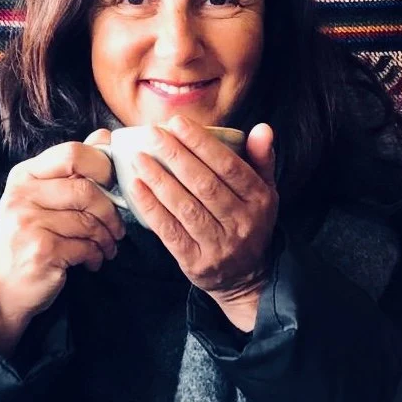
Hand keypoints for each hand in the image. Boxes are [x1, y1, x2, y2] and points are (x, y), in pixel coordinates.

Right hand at [0, 133, 122, 353]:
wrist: (2, 288)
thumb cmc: (31, 238)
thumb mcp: (43, 198)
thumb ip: (72, 168)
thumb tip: (104, 137)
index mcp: (25, 175)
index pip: (72, 153)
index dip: (102, 166)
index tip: (113, 186)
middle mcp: (22, 195)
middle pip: (86, 188)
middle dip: (111, 211)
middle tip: (117, 227)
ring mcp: (28, 223)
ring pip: (89, 221)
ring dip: (107, 238)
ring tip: (106, 247)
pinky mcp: (40, 250)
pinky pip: (86, 246)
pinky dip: (97, 255)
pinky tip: (93, 261)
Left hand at [129, 116, 277, 331]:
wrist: (246, 279)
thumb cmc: (250, 223)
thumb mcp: (265, 192)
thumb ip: (262, 159)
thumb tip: (263, 127)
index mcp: (260, 200)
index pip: (229, 166)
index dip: (202, 143)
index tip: (178, 123)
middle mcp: (242, 223)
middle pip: (204, 184)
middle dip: (175, 155)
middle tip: (153, 133)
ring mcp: (219, 245)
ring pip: (185, 206)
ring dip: (159, 179)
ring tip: (139, 157)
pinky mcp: (195, 262)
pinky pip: (169, 230)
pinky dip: (151, 206)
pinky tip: (137, 186)